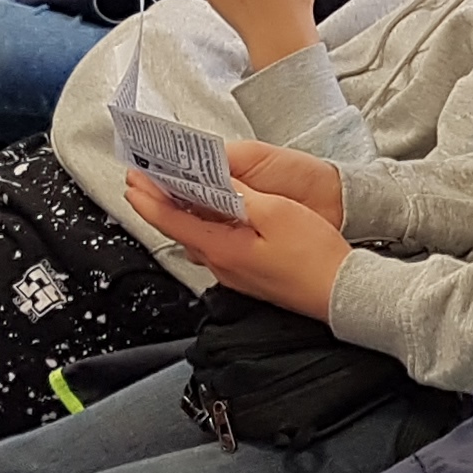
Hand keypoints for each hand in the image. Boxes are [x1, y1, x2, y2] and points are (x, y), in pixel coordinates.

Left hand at [124, 152, 351, 318]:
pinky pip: (215, 245)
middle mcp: (221, 264)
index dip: (147, 198)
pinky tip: (213, 213)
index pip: (171, 220)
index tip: (132, 179)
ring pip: (196, 237)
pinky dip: (204, 224)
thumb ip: (241, 196)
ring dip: (181, 212)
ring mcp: (233, 272)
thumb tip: (218, 180)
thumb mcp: (277, 213)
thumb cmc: (313, 257)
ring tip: (174, 189)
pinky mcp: (247, 275)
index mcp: (222, 248)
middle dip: (159, 202)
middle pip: (179, 229)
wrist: (340, 293)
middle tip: (145, 179)